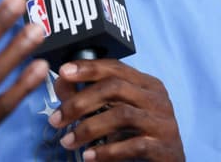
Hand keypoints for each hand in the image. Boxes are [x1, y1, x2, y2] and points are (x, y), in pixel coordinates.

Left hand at [50, 59, 184, 161]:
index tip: (63, 72)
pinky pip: (134, 145)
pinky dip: (107, 152)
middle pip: (116, 88)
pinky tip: (89, 157)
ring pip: (122, 115)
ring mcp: (164, 122)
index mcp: (147, 85)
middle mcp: (158, 99)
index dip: (89, 68)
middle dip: (80, 102)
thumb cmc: (138, 138)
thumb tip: (62, 82)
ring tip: (67, 142)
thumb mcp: (115, 115)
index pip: (116, 68)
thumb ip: (90, 98)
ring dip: (88, 128)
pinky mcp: (164, 147)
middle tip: (56, 119)